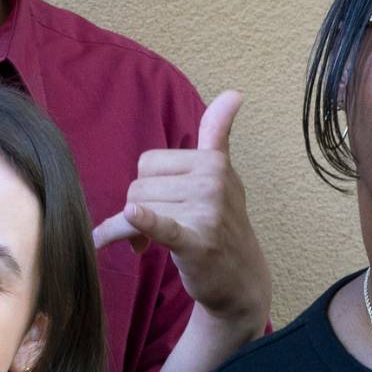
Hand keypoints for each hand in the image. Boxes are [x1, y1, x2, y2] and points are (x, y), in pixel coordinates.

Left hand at [92, 91, 269, 329]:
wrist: (240, 279)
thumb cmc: (223, 223)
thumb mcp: (223, 175)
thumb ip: (218, 135)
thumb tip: (234, 92)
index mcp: (213, 161)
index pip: (148, 163)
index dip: (147, 186)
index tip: (161, 203)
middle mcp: (212, 181)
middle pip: (138, 187)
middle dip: (137, 210)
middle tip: (155, 230)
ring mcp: (207, 211)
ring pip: (136, 210)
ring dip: (131, 233)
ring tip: (147, 245)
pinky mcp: (197, 242)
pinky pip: (162, 226)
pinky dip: (145, 223)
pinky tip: (131, 219)